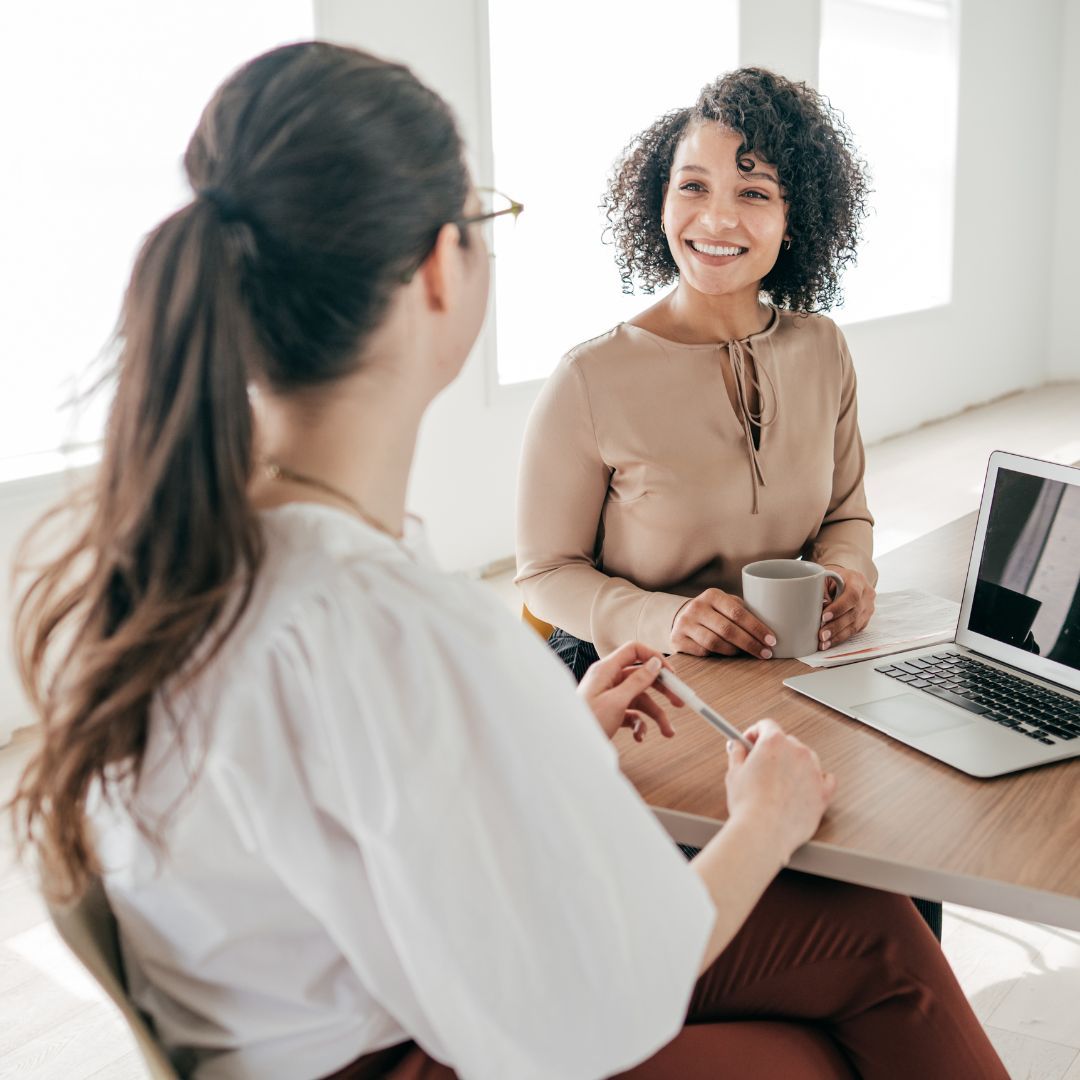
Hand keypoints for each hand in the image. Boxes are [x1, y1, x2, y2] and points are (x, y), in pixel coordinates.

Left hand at [577, 642, 681, 741]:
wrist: (569, 746)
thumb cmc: (587, 722)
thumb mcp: (616, 701)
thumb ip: (637, 681)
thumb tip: (654, 663)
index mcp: (606, 670)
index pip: (634, 651)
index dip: (654, 658)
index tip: (672, 675)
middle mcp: (608, 680)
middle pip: (642, 676)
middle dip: (662, 690)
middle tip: (680, 702)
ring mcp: (609, 696)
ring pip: (640, 699)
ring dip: (656, 715)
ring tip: (668, 732)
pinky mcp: (610, 712)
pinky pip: (632, 714)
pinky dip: (640, 725)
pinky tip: (640, 736)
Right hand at [671, 588, 775, 658]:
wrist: (682, 618)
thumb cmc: (715, 613)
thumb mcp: (727, 606)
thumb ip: (744, 612)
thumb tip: (776, 625)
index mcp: (712, 595)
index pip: (738, 612)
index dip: (757, 628)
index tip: (772, 640)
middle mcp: (696, 607)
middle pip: (727, 629)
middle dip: (750, 643)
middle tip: (766, 653)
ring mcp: (684, 623)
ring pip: (715, 643)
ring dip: (735, 651)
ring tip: (747, 653)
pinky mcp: (677, 639)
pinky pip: (703, 652)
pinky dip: (718, 655)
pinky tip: (727, 655)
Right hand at [725, 718, 836, 864]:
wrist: (764, 831)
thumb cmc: (749, 805)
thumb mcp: (734, 774)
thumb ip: (737, 754)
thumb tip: (737, 747)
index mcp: (774, 742)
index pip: (767, 725)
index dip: (755, 733)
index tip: (750, 743)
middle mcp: (797, 752)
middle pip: (787, 741)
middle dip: (774, 751)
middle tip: (760, 765)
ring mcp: (813, 771)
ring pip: (806, 758)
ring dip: (794, 764)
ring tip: (779, 782)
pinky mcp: (823, 792)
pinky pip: (826, 778)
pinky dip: (817, 780)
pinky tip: (805, 785)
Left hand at [819, 566, 874, 649]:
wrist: (847, 580)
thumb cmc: (833, 579)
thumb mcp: (825, 577)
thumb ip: (822, 589)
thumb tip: (822, 605)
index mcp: (857, 580)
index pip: (852, 595)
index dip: (839, 608)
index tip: (824, 617)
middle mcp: (866, 595)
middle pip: (853, 613)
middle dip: (836, 626)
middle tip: (821, 635)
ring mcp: (868, 608)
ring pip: (855, 625)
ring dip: (838, 635)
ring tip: (824, 642)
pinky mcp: (865, 619)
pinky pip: (854, 631)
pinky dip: (840, 637)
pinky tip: (829, 642)